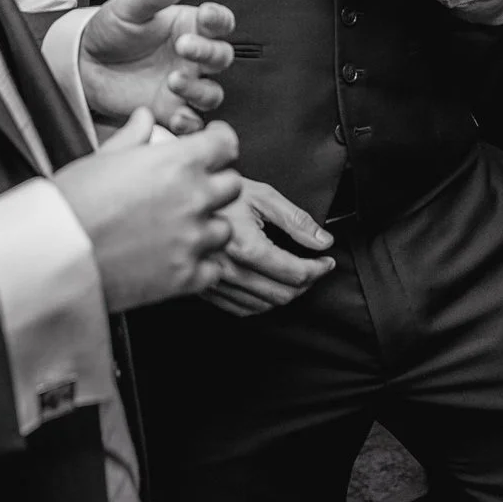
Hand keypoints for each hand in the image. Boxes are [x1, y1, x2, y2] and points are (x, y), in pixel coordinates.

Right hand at [51, 111, 239, 312]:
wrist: (53, 254)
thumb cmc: (71, 202)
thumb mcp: (102, 158)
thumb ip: (134, 136)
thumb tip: (145, 117)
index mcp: (177, 162)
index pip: (226, 144)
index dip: (219, 144)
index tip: (212, 149)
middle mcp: (193, 199)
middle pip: (232, 186)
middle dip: (214, 186)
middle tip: (188, 193)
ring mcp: (192, 240)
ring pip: (224, 229)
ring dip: (206, 228)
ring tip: (177, 230)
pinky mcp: (185, 277)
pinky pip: (213, 270)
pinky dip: (199, 266)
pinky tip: (175, 259)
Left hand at [79, 0, 234, 133]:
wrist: (84, 62)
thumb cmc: (111, 30)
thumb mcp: (128, 8)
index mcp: (188, 27)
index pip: (219, 23)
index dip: (220, 19)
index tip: (205, 16)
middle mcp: (192, 57)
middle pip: (221, 57)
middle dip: (208, 52)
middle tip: (182, 46)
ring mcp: (184, 85)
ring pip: (211, 93)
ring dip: (199, 89)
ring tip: (172, 80)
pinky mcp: (169, 110)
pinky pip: (192, 120)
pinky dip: (190, 122)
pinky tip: (177, 116)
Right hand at [200, 178, 334, 317]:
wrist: (176, 198)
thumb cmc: (218, 193)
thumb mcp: (261, 195)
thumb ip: (296, 220)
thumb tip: (322, 241)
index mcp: (246, 248)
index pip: (296, 273)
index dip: (319, 269)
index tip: (326, 261)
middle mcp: (230, 271)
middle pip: (282, 295)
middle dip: (306, 284)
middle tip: (315, 268)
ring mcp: (216, 283)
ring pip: (263, 305)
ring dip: (285, 294)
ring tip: (294, 276)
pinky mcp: (205, 288)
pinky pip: (240, 309)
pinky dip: (261, 303)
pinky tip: (267, 286)